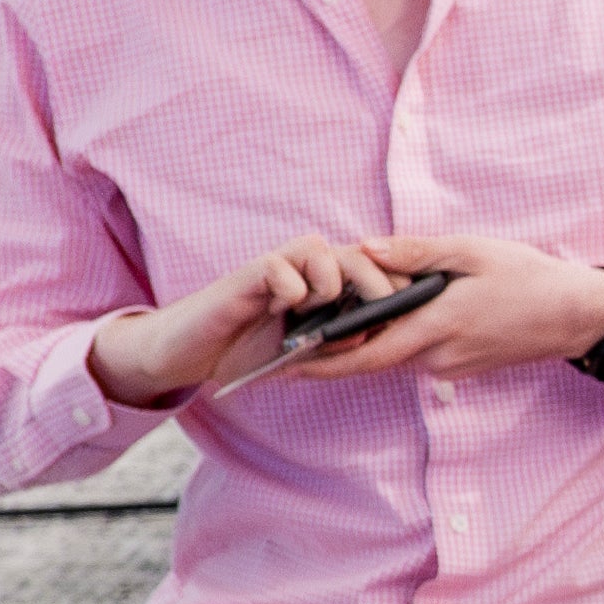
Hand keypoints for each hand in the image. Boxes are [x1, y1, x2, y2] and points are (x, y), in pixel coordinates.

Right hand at [87, 231, 407, 408]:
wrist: (188, 353)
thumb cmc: (246, 351)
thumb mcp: (301, 354)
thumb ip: (333, 343)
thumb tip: (370, 332)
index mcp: (321, 287)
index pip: (368, 272)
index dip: (393, 284)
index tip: (415, 306)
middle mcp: (301, 272)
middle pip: (353, 254)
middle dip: (378, 279)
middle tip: (388, 306)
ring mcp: (273, 270)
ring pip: (319, 249)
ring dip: (333, 279)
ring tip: (324, 308)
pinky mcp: (245, 276)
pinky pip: (277, 264)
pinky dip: (290, 285)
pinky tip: (286, 307)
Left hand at [281, 233, 603, 382]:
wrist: (577, 315)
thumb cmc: (529, 277)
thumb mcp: (472, 252)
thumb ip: (416, 252)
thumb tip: (366, 249)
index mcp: (438, 326)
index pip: (365, 356)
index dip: (322, 364)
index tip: (286, 365)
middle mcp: (440, 356)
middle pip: (373, 359)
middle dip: (333, 353)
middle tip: (292, 346)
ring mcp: (452, 367)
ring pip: (396, 356)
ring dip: (368, 342)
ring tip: (340, 321)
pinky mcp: (464, 368)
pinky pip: (418, 356)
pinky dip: (397, 340)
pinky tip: (393, 318)